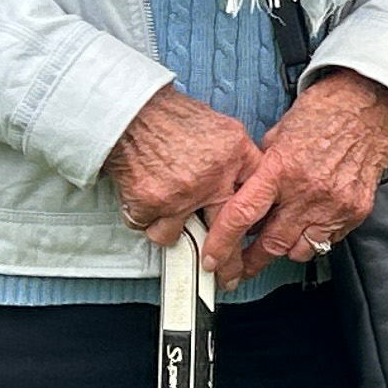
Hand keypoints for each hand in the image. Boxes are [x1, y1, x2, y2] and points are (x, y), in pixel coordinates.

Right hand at [103, 84, 256, 251]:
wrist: (130, 111)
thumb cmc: (169, 117)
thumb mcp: (220, 129)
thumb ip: (234, 159)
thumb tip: (243, 185)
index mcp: (235, 156)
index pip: (256, 201)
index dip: (253, 227)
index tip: (251, 242)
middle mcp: (213, 178)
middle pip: (228, 233)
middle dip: (227, 262)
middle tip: (226, 275)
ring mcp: (182, 195)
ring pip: (179, 235)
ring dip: (169, 228)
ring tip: (162, 210)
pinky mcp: (153, 205)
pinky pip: (149, 228)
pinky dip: (143, 217)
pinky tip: (142, 196)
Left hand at [208, 67, 387, 285]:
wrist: (370, 106)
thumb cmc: (325, 112)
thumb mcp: (279, 133)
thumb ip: (262, 169)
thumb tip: (246, 195)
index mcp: (282, 168)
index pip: (242, 215)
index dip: (222, 243)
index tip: (212, 258)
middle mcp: (308, 191)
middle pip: (271, 243)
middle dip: (251, 259)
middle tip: (240, 265)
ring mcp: (335, 204)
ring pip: (300, 250)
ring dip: (285, 249)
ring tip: (279, 238)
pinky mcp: (356, 211)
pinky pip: (328, 240)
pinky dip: (314, 238)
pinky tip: (309, 223)